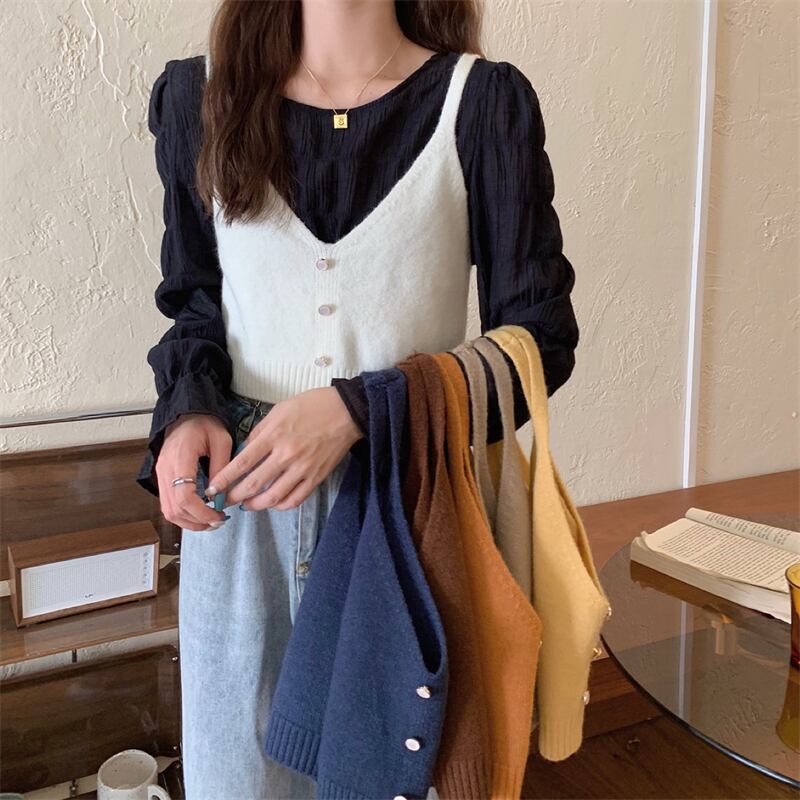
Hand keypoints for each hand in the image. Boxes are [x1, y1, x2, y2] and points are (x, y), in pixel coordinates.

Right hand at [155, 413, 231, 531]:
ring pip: (168, 510)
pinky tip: (199, 513)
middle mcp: (166, 468)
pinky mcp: (163, 476)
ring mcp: (162, 473)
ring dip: (189, 521)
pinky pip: (168, 502)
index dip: (201, 513)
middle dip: (196, 522)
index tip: (218, 516)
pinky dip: (183, 513)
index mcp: (180, 457)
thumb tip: (222, 495)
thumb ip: (222, 467)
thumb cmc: (204, 422)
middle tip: (218, 522)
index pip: (184, 496)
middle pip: (174, 508)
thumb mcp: (222, 440)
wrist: (187, 412)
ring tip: (210, 521)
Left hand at [207, 387, 362, 510]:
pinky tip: (273, 503)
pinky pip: (295, 499)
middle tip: (225, 501)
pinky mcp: (317, 477)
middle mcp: (286, 455)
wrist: (346, 411)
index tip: (213, 488)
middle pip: (253, 484)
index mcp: (274, 435)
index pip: (242, 463)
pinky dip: (281, 505)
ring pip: (273, 497)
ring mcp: (302, 468)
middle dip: (234, 496)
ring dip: (255, 505)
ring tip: (247, 506)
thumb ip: (260, 431)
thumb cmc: (312, 406)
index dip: (224, 479)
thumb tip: (245, 450)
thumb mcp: (279, 410)